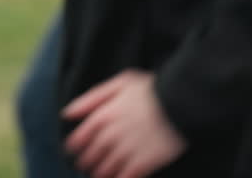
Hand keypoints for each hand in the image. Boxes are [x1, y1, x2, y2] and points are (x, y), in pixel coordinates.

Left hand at [62, 70, 185, 177]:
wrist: (183, 101)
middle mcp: (112, 135)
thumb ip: (93, 97)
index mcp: (104, 115)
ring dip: (101, 173)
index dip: (76, 146)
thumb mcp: (122, 83)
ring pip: (105, 169)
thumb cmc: (154, 88)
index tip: (75, 150)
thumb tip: (68, 113)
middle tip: (86, 165)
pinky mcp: (144, 163)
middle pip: (91, 155)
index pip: (80, 137)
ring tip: (101, 174)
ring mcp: (127, 151)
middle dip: (87, 161)